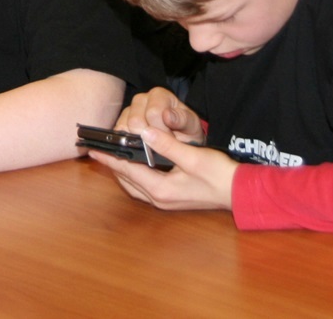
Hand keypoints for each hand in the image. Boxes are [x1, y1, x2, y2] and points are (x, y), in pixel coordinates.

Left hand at [88, 126, 237, 211]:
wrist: (239, 192)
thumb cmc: (219, 174)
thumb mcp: (193, 156)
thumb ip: (167, 144)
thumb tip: (144, 131)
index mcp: (161, 189)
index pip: (128, 171)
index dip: (110, 159)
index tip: (93, 149)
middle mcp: (159, 198)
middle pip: (127, 181)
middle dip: (112, 166)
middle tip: (99, 150)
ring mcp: (165, 201)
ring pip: (134, 185)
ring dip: (122, 172)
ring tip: (112, 156)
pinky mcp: (171, 198)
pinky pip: (144, 187)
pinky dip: (134, 175)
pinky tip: (135, 165)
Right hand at [116, 87, 205, 144]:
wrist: (180, 141)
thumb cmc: (186, 131)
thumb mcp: (191, 126)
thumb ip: (182, 119)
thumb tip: (167, 116)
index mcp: (159, 95)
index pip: (153, 113)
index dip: (162, 130)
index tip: (171, 139)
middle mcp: (141, 99)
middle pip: (135, 121)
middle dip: (150, 138)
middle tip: (162, 144)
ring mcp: (128, 111)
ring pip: (125, 128)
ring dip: (139, 142)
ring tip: (153, 146)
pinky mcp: (121, 124)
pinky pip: (118, 135)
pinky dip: (129, 144)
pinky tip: (142, 147)